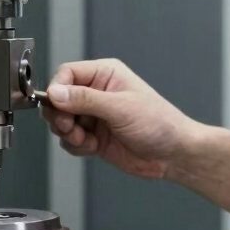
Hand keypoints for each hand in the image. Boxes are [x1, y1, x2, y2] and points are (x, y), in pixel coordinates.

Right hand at [41, 59, 201, 179]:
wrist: (173, 155)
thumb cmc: (160, 124)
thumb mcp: (121, 108)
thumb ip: (85, 100)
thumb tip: (56, 93)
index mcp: (105, 75)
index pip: (67, 74)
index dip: (57, 89)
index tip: (55, 104)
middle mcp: (96, 93)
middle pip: (59, 99)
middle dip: (60, 115)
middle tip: (69, 126)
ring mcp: (94, 116)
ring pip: (61, 121)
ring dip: (68, 133)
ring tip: (85, 139)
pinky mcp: (93, 137)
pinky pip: (69, 140)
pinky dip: (76, 146)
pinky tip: (93, 147)